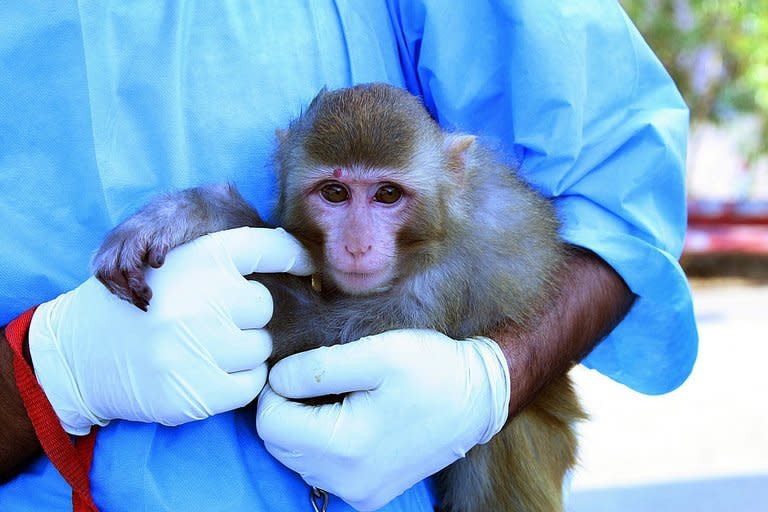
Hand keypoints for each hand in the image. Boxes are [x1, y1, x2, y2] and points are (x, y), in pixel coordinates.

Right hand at [29, 227, 312, 434]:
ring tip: (200, 347)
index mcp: (201, 256)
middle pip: (264, 307)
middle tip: (210, 320)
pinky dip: (236, 382)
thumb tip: (302, 263)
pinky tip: (204, 372)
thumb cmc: (142, 304)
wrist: (81, 354)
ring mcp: (201, 346)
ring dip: (240, 350)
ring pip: (260, 348)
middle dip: (245, 316)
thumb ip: (225, 258)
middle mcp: (205, 297)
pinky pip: (252, 384)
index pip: (270, 247)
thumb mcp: (174, 261)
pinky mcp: (199, 391)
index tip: (308, 267)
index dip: (294, 257)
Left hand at [256, 329, 510, 510]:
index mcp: (347, 446)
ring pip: (297, 459)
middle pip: (280, 445)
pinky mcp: (369, 494)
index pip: (271, 424)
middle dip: (283, 408)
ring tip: (332, 394)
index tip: (294, 367)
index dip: (272, 389)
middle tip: (311, 377)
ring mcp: (359, 493)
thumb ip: (318, 367)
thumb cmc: (433, 369)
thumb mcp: (378, 353)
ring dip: (301, 425)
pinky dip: (321, 442)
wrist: (479, 399)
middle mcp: (349, 481)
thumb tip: (277, 379)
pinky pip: (322, 469)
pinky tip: (345, 415)